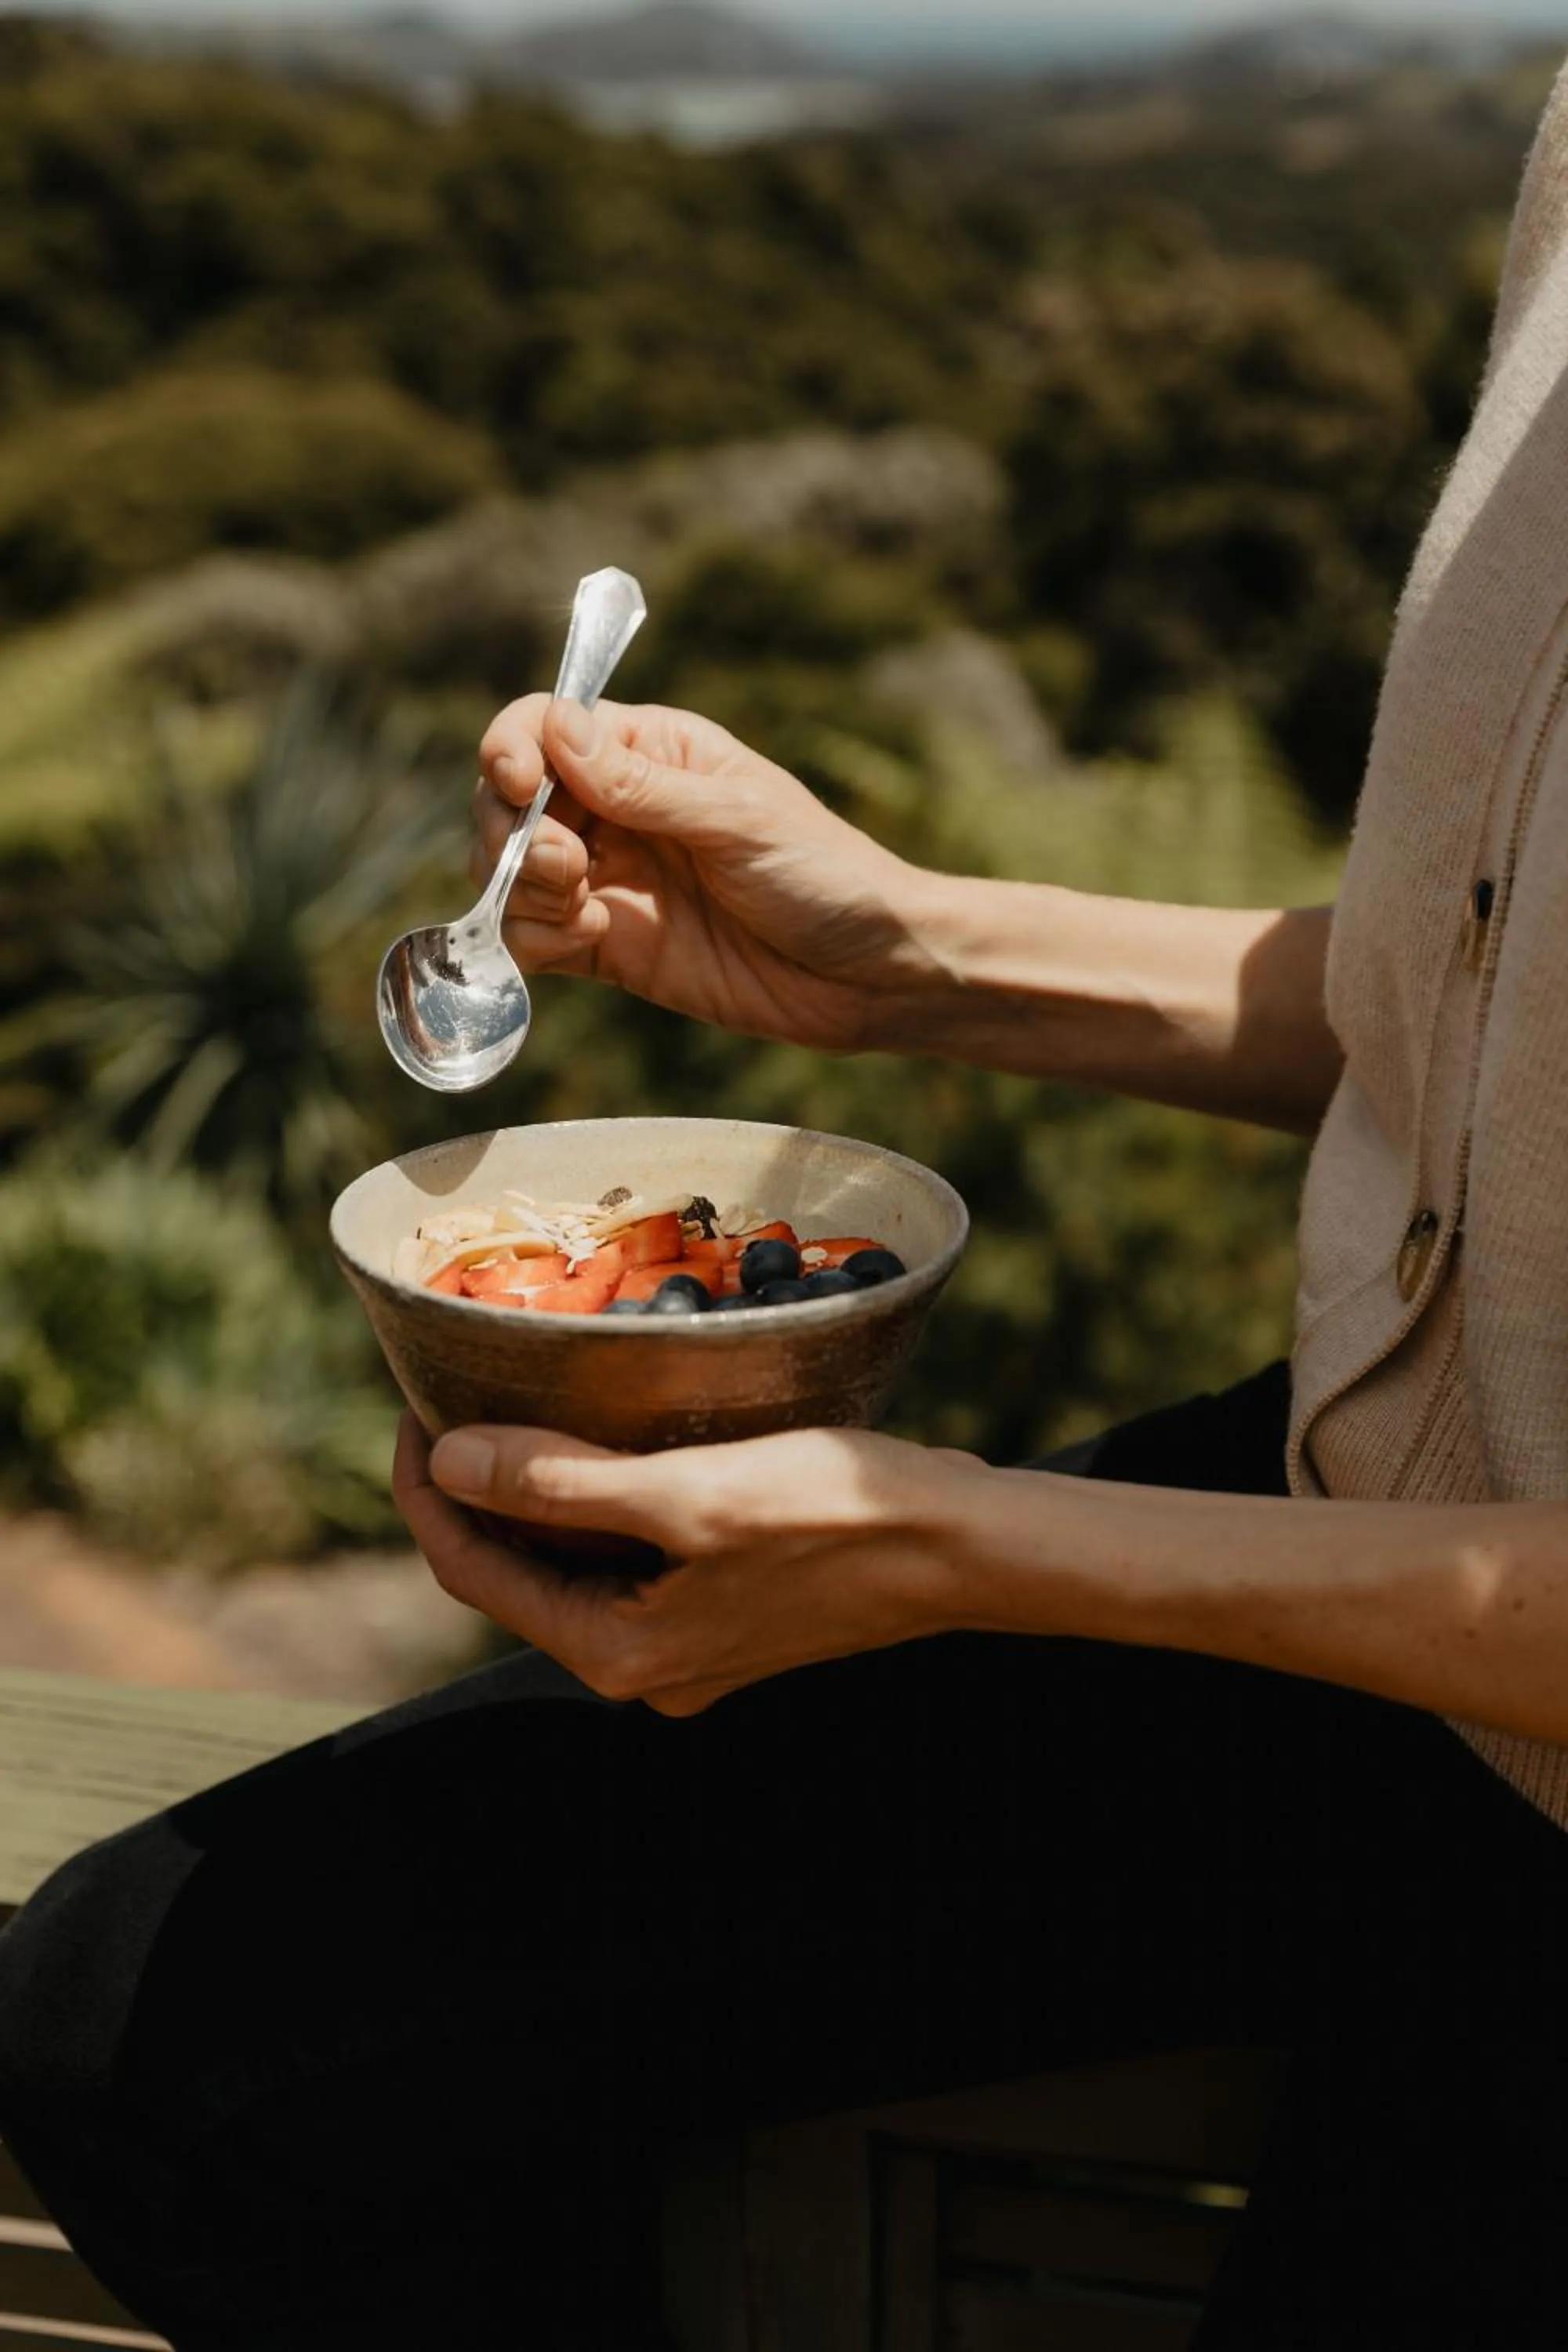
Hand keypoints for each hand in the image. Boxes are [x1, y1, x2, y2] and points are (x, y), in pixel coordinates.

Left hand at [393, 1414, 980, 1717]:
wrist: (963, 1547)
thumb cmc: (835, 1515)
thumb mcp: (686, 1493)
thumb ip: (558, 1486)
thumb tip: (448, 1466)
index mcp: (620, 1653)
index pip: (476, 1572)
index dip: (429, 1490)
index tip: (413, 1409)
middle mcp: (646, 1665)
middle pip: (520, 1572)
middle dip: (478, 1489)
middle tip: (455, 1397)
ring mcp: (689, 1641)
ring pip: (577, 1563)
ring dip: (540, 1492)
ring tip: (518, 1407)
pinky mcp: (729, 1607)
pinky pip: (635, 1557)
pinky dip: (605, 1501)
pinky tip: (609, 1442)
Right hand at [472, 696, 942, 1053]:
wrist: (865, 976)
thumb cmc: (823, 874)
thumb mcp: (737, 820)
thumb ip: (640, 786)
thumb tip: (554, 725)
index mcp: (650, 753)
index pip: (545, 726)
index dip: (512, 748)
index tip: (518, 783)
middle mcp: (615, 809)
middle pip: (507, 800)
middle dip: (510, 830)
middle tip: (569, 867)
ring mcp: (608, 879)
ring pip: (507, 869)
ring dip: (519, 885)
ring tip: (584, 906)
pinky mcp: (607, 946)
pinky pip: (530, 935)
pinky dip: (534, 938)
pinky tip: (590, 940)